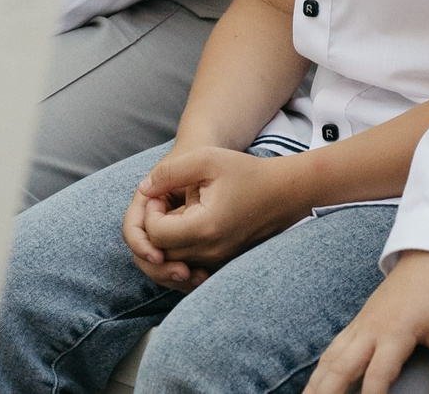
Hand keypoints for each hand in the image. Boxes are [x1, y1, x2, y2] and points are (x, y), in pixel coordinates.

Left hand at [123, 146, 307, 290]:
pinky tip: (188, 229)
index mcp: (204, 228)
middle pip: (161, 253)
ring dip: (166, 241)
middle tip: (167, 204)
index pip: (155, 234)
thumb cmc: (246, 172)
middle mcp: (210, 253)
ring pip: (173, 263)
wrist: (284, 192)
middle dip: (155, 228)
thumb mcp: (206, 160)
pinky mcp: (223, 265)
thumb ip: (170, 172)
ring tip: (178, 214)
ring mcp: (218, 263)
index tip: (162, 195)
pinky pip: (190, 268)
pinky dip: (180, 254)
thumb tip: (144, 189)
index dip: (151, 212)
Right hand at [308, 252, 428, 393]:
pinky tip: (314, 384)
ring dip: (316, 383)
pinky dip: (321, 369)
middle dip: (327, 393)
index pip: (377, 375)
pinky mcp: (358, 322)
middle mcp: (371, 329)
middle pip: (341, 367)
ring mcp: (361, 325)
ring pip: (330, 358)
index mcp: (395, 331)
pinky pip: (333, 348)